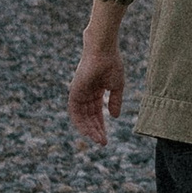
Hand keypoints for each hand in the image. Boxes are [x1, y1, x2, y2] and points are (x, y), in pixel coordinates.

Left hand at [68, 0, 128, 144]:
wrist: (103, 50)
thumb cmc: (111, 63)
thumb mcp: (117, 86)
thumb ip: (115, 101)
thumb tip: (115, 117)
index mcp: (95, 91)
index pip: (96, 113)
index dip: (101, 125)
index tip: (106, 138)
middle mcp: (85, 94)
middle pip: (88, 117)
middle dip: (95, 130)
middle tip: (103, 142)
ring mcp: (79, 93)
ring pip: (81, 117)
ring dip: (89, 129)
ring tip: (98, 139)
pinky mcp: (74, 92)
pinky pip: (74, 111)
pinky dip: (80, 122)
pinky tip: (89, 131)